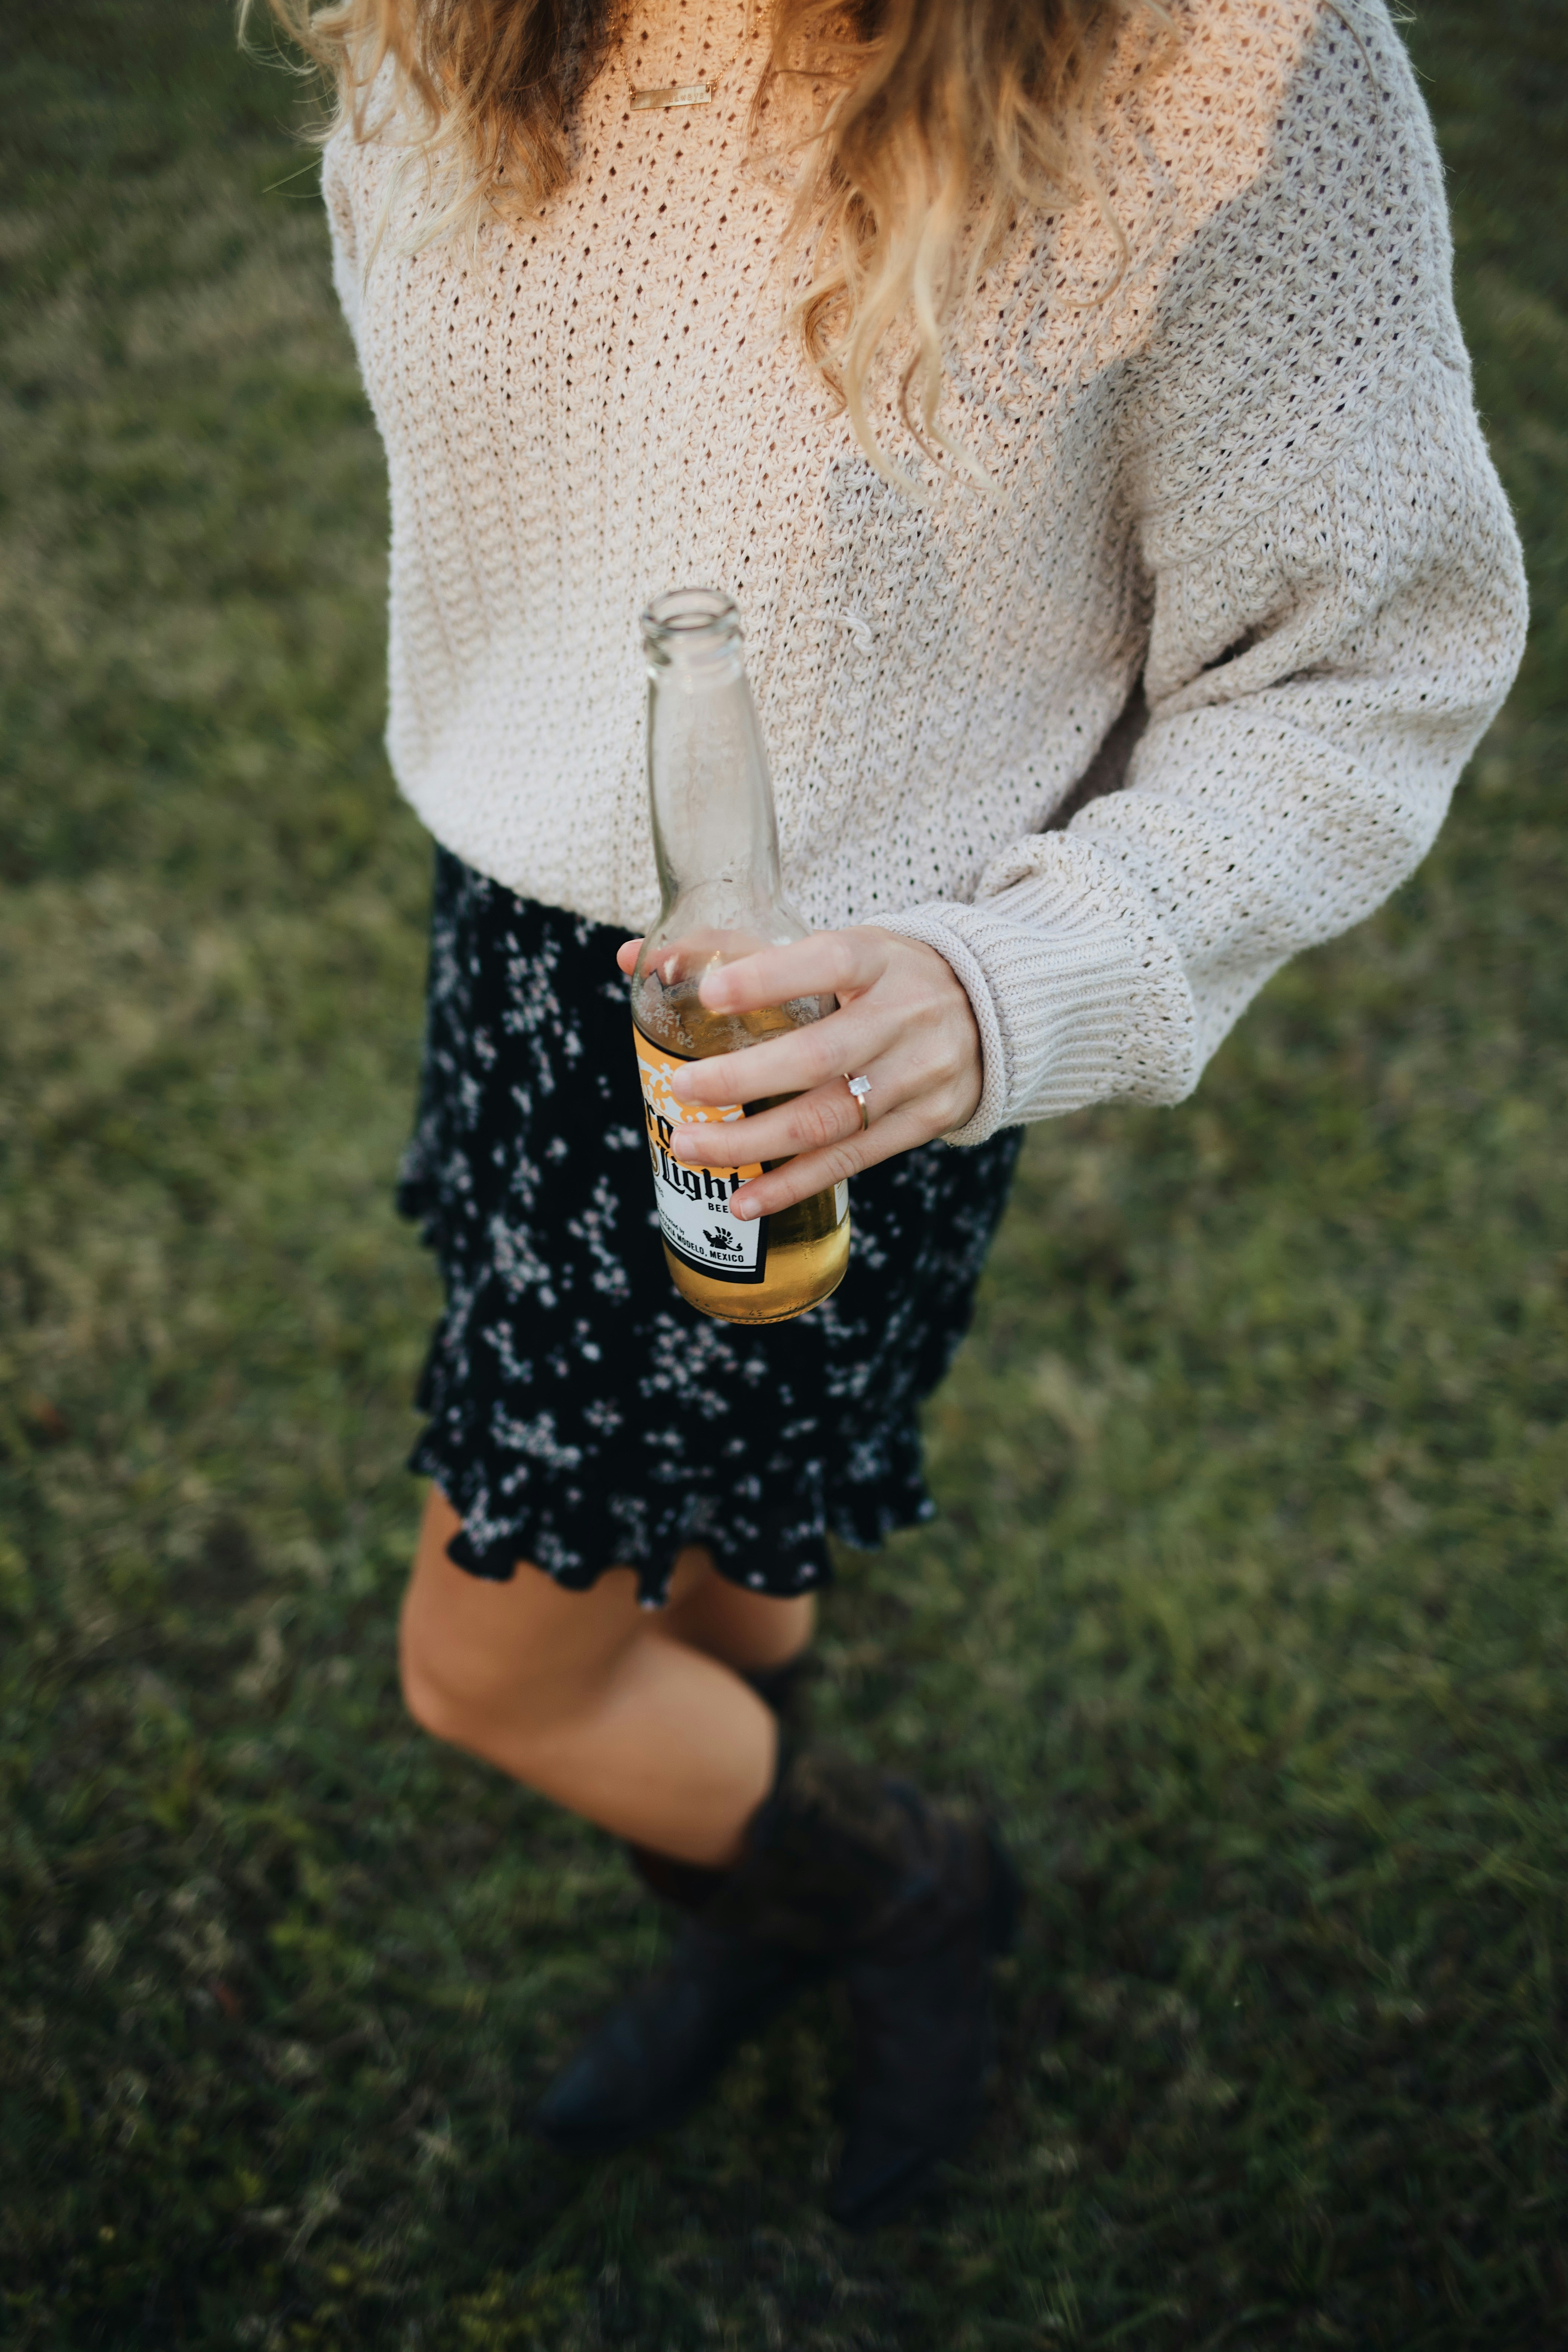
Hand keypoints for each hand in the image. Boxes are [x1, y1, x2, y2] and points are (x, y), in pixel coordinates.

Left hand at [615, 928, 982, 1218]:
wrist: (993, 1013)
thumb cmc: (883, 976)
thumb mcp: (837, 947)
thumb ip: (738, 951)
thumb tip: (630, 960)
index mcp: (879, 958)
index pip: (826, 962)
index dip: (768, 979)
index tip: (708, 994)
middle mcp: (906, 1015)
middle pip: (820, 1056)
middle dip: (743, 1079)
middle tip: (680, 1089)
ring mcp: (919, 1074)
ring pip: (831, 1119)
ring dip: (755, 1143)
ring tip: (689, 1148)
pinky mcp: (926, 1121)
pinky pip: (853, 1160)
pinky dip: (795, 1183)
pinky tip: (746, 1200)